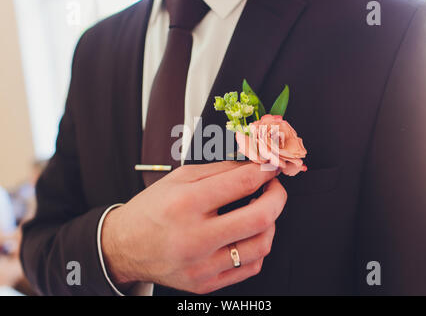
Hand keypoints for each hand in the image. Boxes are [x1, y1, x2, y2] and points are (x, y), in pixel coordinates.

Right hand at [101, 161, 286, 293]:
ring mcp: (202, 265)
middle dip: (278, 196)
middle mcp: (194, 237)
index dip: (266, 171)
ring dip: (270, 223)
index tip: (272, 167)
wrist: (124, 247)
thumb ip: (220, 170)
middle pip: (260, 216)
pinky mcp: (206, 283)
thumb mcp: (179, 179)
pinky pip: (250, 267)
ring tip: (260, 211)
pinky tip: (248, 234)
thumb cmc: (151, 210)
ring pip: (261, 245)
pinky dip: (257, 247)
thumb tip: (254, 165)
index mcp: (185, 204)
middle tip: (274, 187)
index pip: (242, 183)